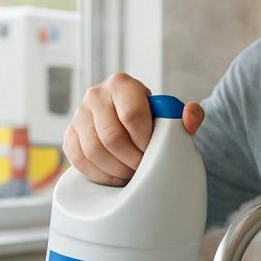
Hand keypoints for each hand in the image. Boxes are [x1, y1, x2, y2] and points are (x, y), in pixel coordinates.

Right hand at [62, 72, 204, 185]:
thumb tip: (189, 119)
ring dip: (117, 169)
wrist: (129, 124)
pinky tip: (116, 177)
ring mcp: (79, 115)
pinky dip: (100, 175)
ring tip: (133, 174)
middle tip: (145, 168)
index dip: (145, 140)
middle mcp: (96, 95)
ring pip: (93, 151)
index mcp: (122, 84)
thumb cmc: (153, 119)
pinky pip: (79, 160)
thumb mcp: (173, 114)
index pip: (132, 115)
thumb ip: (190, 114)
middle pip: (111, 137)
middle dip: (132, 159)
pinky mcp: (69, 135)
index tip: (154, 152)